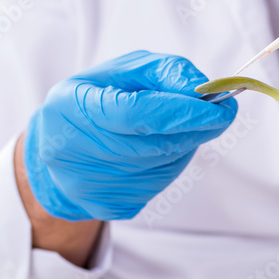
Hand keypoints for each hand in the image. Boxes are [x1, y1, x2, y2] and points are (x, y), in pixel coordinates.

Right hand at [23, 51, 237, 221]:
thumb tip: (201, 87)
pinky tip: (160, 149)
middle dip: (195, 127)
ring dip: (185, 144)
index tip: (221, 107)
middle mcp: (74, 151)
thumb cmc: (93, 99)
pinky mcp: (107, 206)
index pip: (136, 113)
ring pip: (162, 166)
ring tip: (182, 126)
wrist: (56, 148)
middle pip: (155, 144)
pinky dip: (170, 164)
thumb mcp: (119, 72)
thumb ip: (162, 72)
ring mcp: (90, 185)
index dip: (182, 111)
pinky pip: (157, 185)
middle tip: (220, 113)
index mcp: (72, 107)